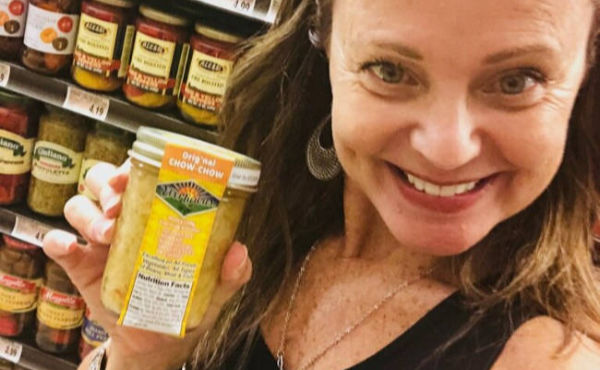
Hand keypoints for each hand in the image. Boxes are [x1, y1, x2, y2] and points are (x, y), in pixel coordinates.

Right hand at [42, 161, 252, 369]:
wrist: (157, 343)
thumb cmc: (184, 305)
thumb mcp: (213, 290)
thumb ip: (230, 274)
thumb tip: (239, 252)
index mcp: (156, 215)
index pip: (140, 176)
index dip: (133, 168)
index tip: (134, 175)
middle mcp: (125, 220)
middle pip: (102, 181)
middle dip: (107, 184)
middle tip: (119, 204)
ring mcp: (99, 242)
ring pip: (79, 206)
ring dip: (89, 214)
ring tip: (108, 234)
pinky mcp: (81, 267)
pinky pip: (60, 246)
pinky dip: (58, 242)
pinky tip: (68, 247)